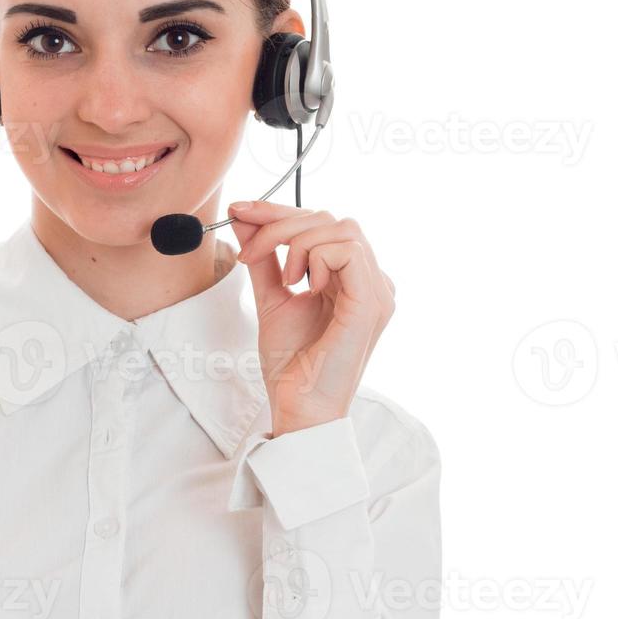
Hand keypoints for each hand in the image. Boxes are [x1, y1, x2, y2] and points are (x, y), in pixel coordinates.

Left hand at [227, 201, 395, 436]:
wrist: (299, 407)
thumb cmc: (292, 364)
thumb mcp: (272, 298)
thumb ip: (263, 258)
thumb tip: (243, 219)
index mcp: (352, 279)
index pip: (322, 223)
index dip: (279, 211)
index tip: (240, 211)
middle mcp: (371, 280)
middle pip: (331, 218)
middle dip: (280, 222)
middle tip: (250, 249)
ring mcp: (377, 290)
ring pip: (342, 226)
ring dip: (299, 242)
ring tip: (286, 279)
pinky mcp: (372, 303)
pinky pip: (349, 250)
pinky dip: (317, 257)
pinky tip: (305, 286)